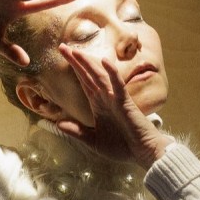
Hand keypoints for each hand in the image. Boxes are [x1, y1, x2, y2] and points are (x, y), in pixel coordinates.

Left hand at [55, 44, 169, 167]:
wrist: (141, 152)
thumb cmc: (121, 147)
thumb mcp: (93, 141)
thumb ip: (76, 131)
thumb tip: (58, 123)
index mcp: (98, 104)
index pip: (84, 82)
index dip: (74, 69)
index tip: (63, 56)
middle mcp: (105, 98)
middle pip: (88, 75)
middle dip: (76, 61)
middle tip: (62, 47)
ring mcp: (115, 98)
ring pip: (99, 76)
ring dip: (88, 63)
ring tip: (76, 51)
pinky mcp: (125, 102)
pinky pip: (117, 85)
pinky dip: (112, 73)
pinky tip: (105, 61)